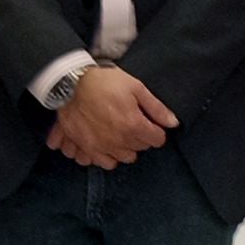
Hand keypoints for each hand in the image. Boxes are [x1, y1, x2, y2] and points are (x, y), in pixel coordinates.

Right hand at [47, 65, 176, 168]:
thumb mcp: (135, 87)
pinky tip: (100, 143)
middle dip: (139, 138)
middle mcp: (117, 141)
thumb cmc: (104, 82)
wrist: (70, 82)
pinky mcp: (83, 147)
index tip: (149, 122)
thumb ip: (156, 108)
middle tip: (131, 123)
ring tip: (116, 134)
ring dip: (121, 149)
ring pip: (119, 159)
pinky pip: (96, 162)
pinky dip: (99, 156)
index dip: (156, 130)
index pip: (157, 139)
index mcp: (133, 125)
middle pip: (138, 149)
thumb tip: (173, 123)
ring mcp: (99, 146)